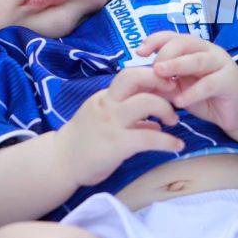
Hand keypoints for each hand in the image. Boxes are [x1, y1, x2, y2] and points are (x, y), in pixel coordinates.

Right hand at [55, 66, 185, 187]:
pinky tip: (177, 147)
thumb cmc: (82, 142)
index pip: (131, 75)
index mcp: (106, 96)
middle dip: (159, 80)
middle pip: (134, 76)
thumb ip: (128, 118)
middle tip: (175, 93)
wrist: (60, 163)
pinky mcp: (117, 144)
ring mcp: (111, 123)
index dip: (153, 76)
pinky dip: (168, 141)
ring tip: (175, 121)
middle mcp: (108, 104)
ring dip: (167, 109)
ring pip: (145, 102)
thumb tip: (155, 122)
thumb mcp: (103, 120)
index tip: (168, 86)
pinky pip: (149, 137)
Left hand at [136, 31, 237, 134]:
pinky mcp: (230, 81)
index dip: (155, 40)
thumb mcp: (180, 89)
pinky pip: (210, 84)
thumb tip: (137, 84)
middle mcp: (207, 51)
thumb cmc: (205, 96)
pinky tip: (180, 101)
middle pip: (184, 42)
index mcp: (193, 48)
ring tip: (159, 73)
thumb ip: (163, 84)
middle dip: (165, 52)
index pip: (172, 36)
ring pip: (197, 59)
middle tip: (152, 68)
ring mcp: (220, 64)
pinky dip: (193, 92)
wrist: (237, 111)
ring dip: (176, 64)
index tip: (139, 51)